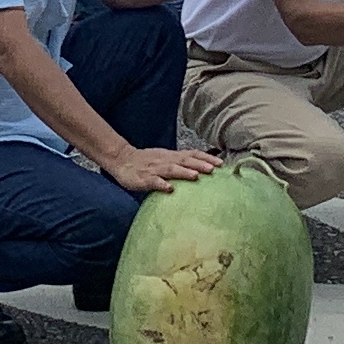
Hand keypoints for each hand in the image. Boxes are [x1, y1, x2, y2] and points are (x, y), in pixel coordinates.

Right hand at [105, 143, 222, 194]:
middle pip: (185, 160)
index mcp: (171, 156)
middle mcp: (165, 160)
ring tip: (196, 176)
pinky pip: (153, 181)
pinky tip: (169, 189)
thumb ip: (180, 164)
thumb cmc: (146, 162)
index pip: (192, 154)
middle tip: (214, 170)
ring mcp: (154, 168)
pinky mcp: (143, 178)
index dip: (206, 158)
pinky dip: (162, 184)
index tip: (221, 163)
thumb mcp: (165, 159)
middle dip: (200, 164)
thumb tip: (202, 172)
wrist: (122, 159)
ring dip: (184, 172)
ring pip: (171, 169)